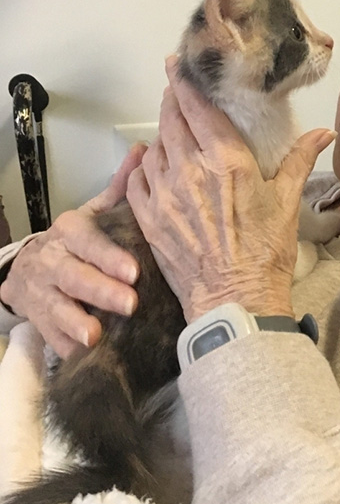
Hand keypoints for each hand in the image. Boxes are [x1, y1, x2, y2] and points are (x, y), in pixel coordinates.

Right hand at [0, 144, 144, 357]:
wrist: (29, 268)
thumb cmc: (77, 242)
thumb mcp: (94, 215)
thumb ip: (120, 188)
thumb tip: (146, 149)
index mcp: (69, 231)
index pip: (88, 241)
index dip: (109, 257)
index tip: (134, 271)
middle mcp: (51, 259)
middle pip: (74, 276)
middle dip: (100, 291)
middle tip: (130, 304)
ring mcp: (40, 291)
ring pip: (55, 307)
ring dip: (75, 322)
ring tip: (96, 335)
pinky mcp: (36, 318)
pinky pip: (48, 335)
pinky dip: (63, 345)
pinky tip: (81, 355)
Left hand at [127, 58, 335, 322]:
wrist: (235, 302)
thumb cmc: (266, 253)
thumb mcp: (287, 202)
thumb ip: (300, 159)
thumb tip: (323, 132)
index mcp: (226, 160)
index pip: (197, 107)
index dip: (183, 81)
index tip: (176, 65)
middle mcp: (189, 170)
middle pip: (170, 119)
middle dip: (170, 100)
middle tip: (174, 91)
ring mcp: (164, 195)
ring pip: (153, 148)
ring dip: (161, 136)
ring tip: (171, 134)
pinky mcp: (149, 219)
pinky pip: (136, 181)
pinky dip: (143, 168)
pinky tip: (154, 167)